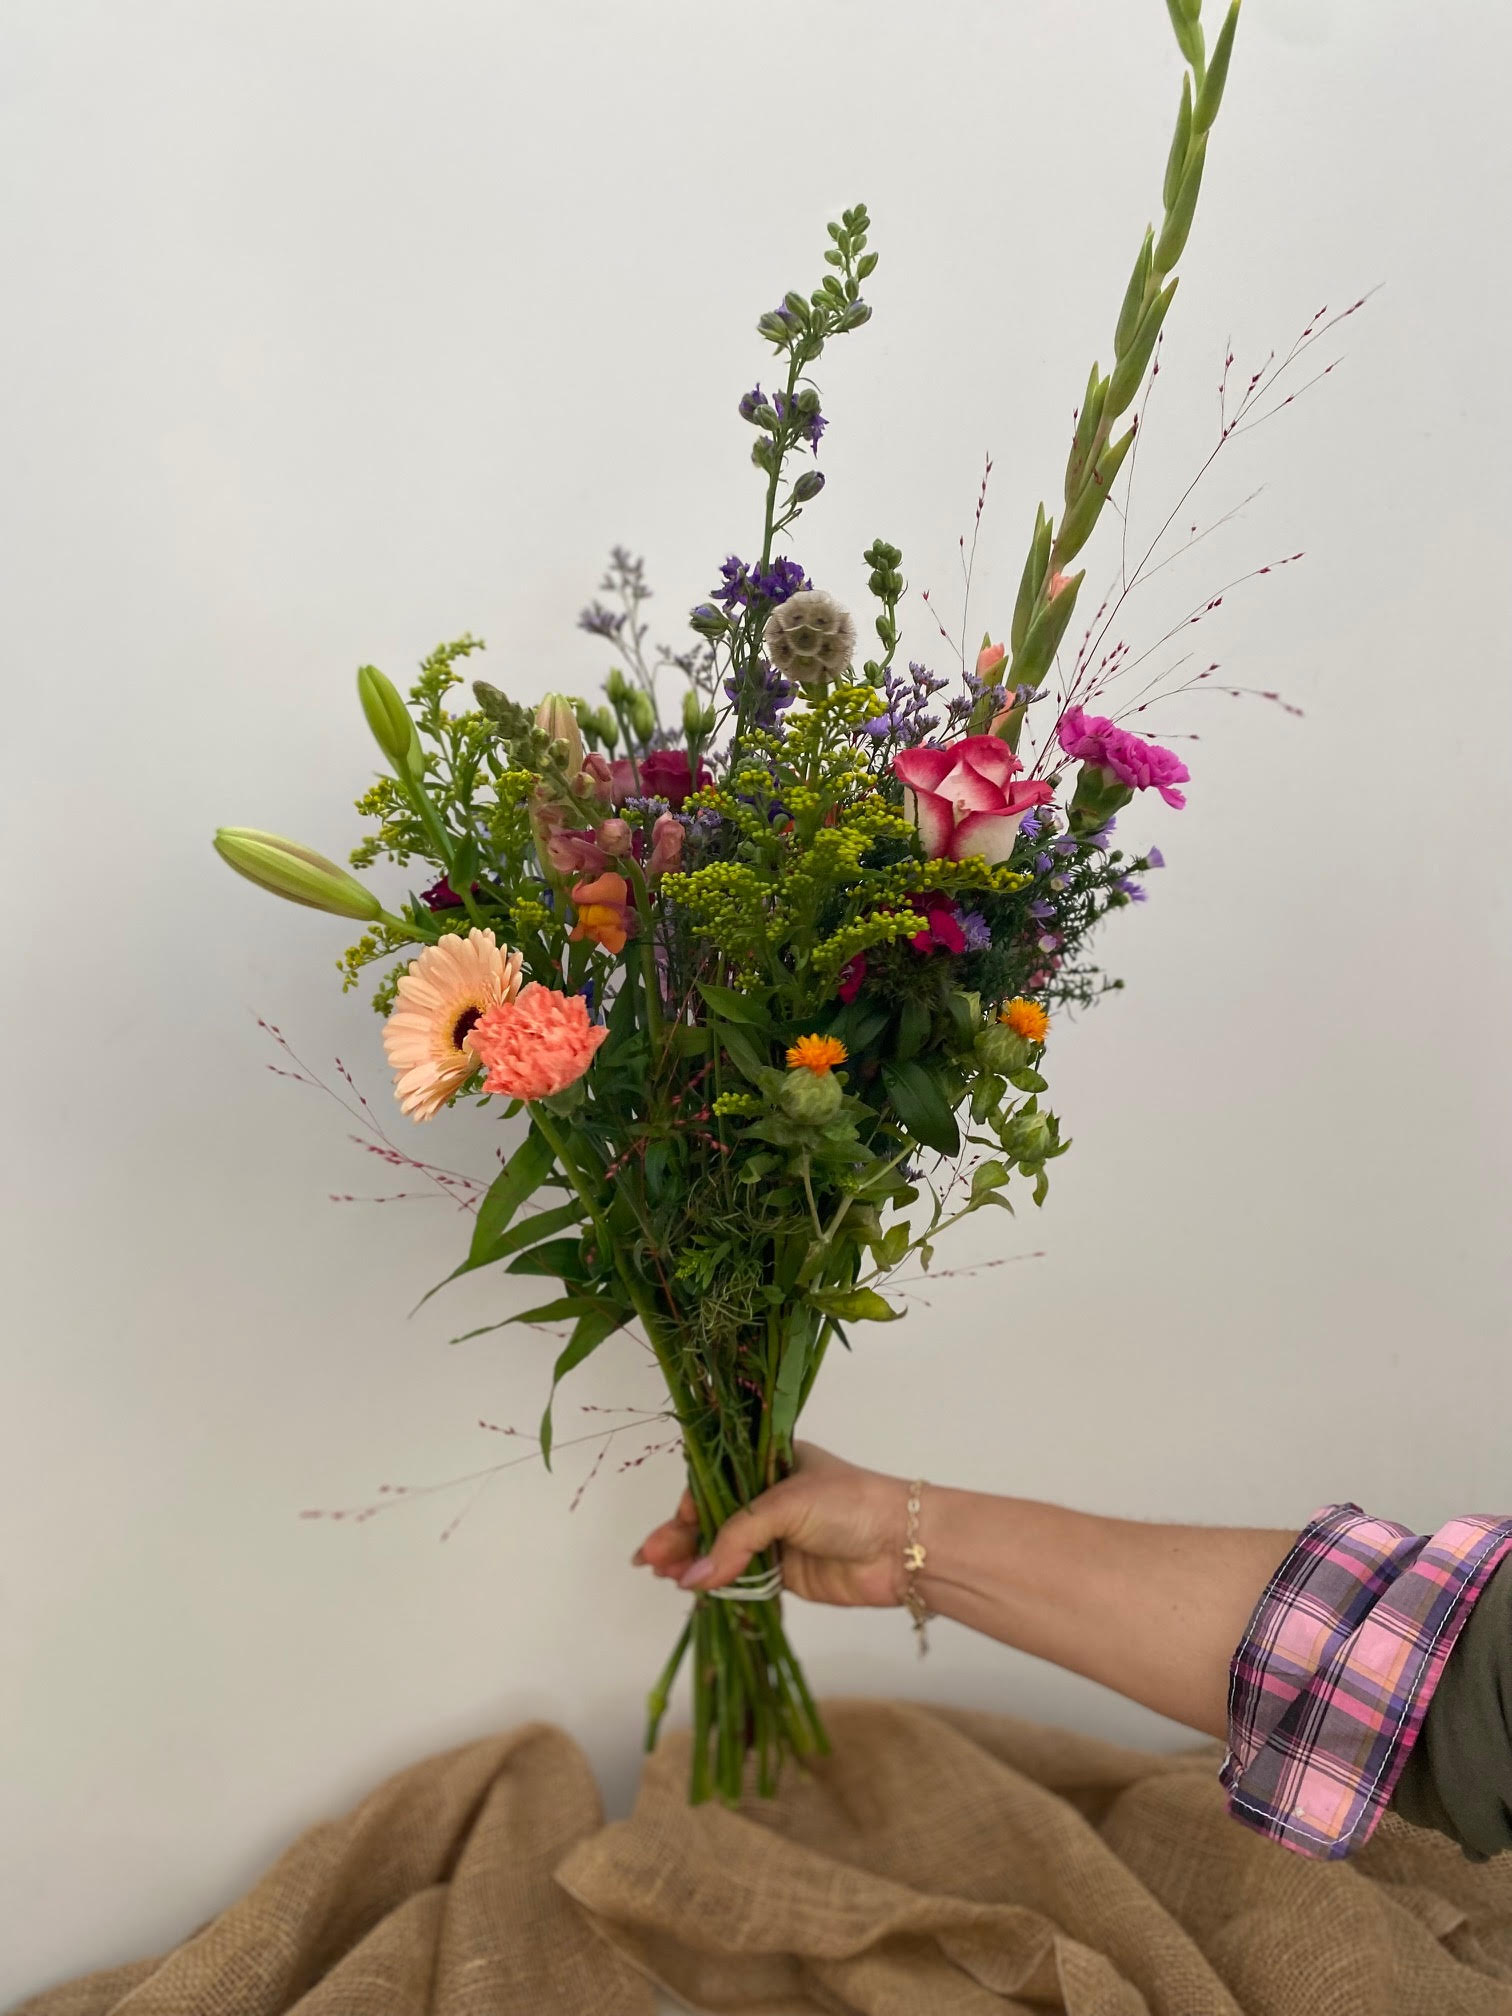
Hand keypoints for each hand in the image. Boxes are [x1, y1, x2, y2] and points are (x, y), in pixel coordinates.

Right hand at [632, 1443, 908, 1607]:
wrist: (904, 1546)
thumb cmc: (848, 1504)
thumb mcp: (784, 1505)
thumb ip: (735, 1539)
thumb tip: (694, 1577)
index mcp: (769, 1463)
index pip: (715, 1484)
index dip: (687, 1507)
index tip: (666, 1532)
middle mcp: (769, 1499)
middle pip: (713, 1519)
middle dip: (680, 1539)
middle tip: (650, 1562)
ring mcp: (777, 1538)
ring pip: (723, 1551)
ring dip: (693, 1563)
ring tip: (665, 1577)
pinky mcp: (786, 1574)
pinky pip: (743, 1579)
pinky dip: (719, 1584)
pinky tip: (695, 1589)